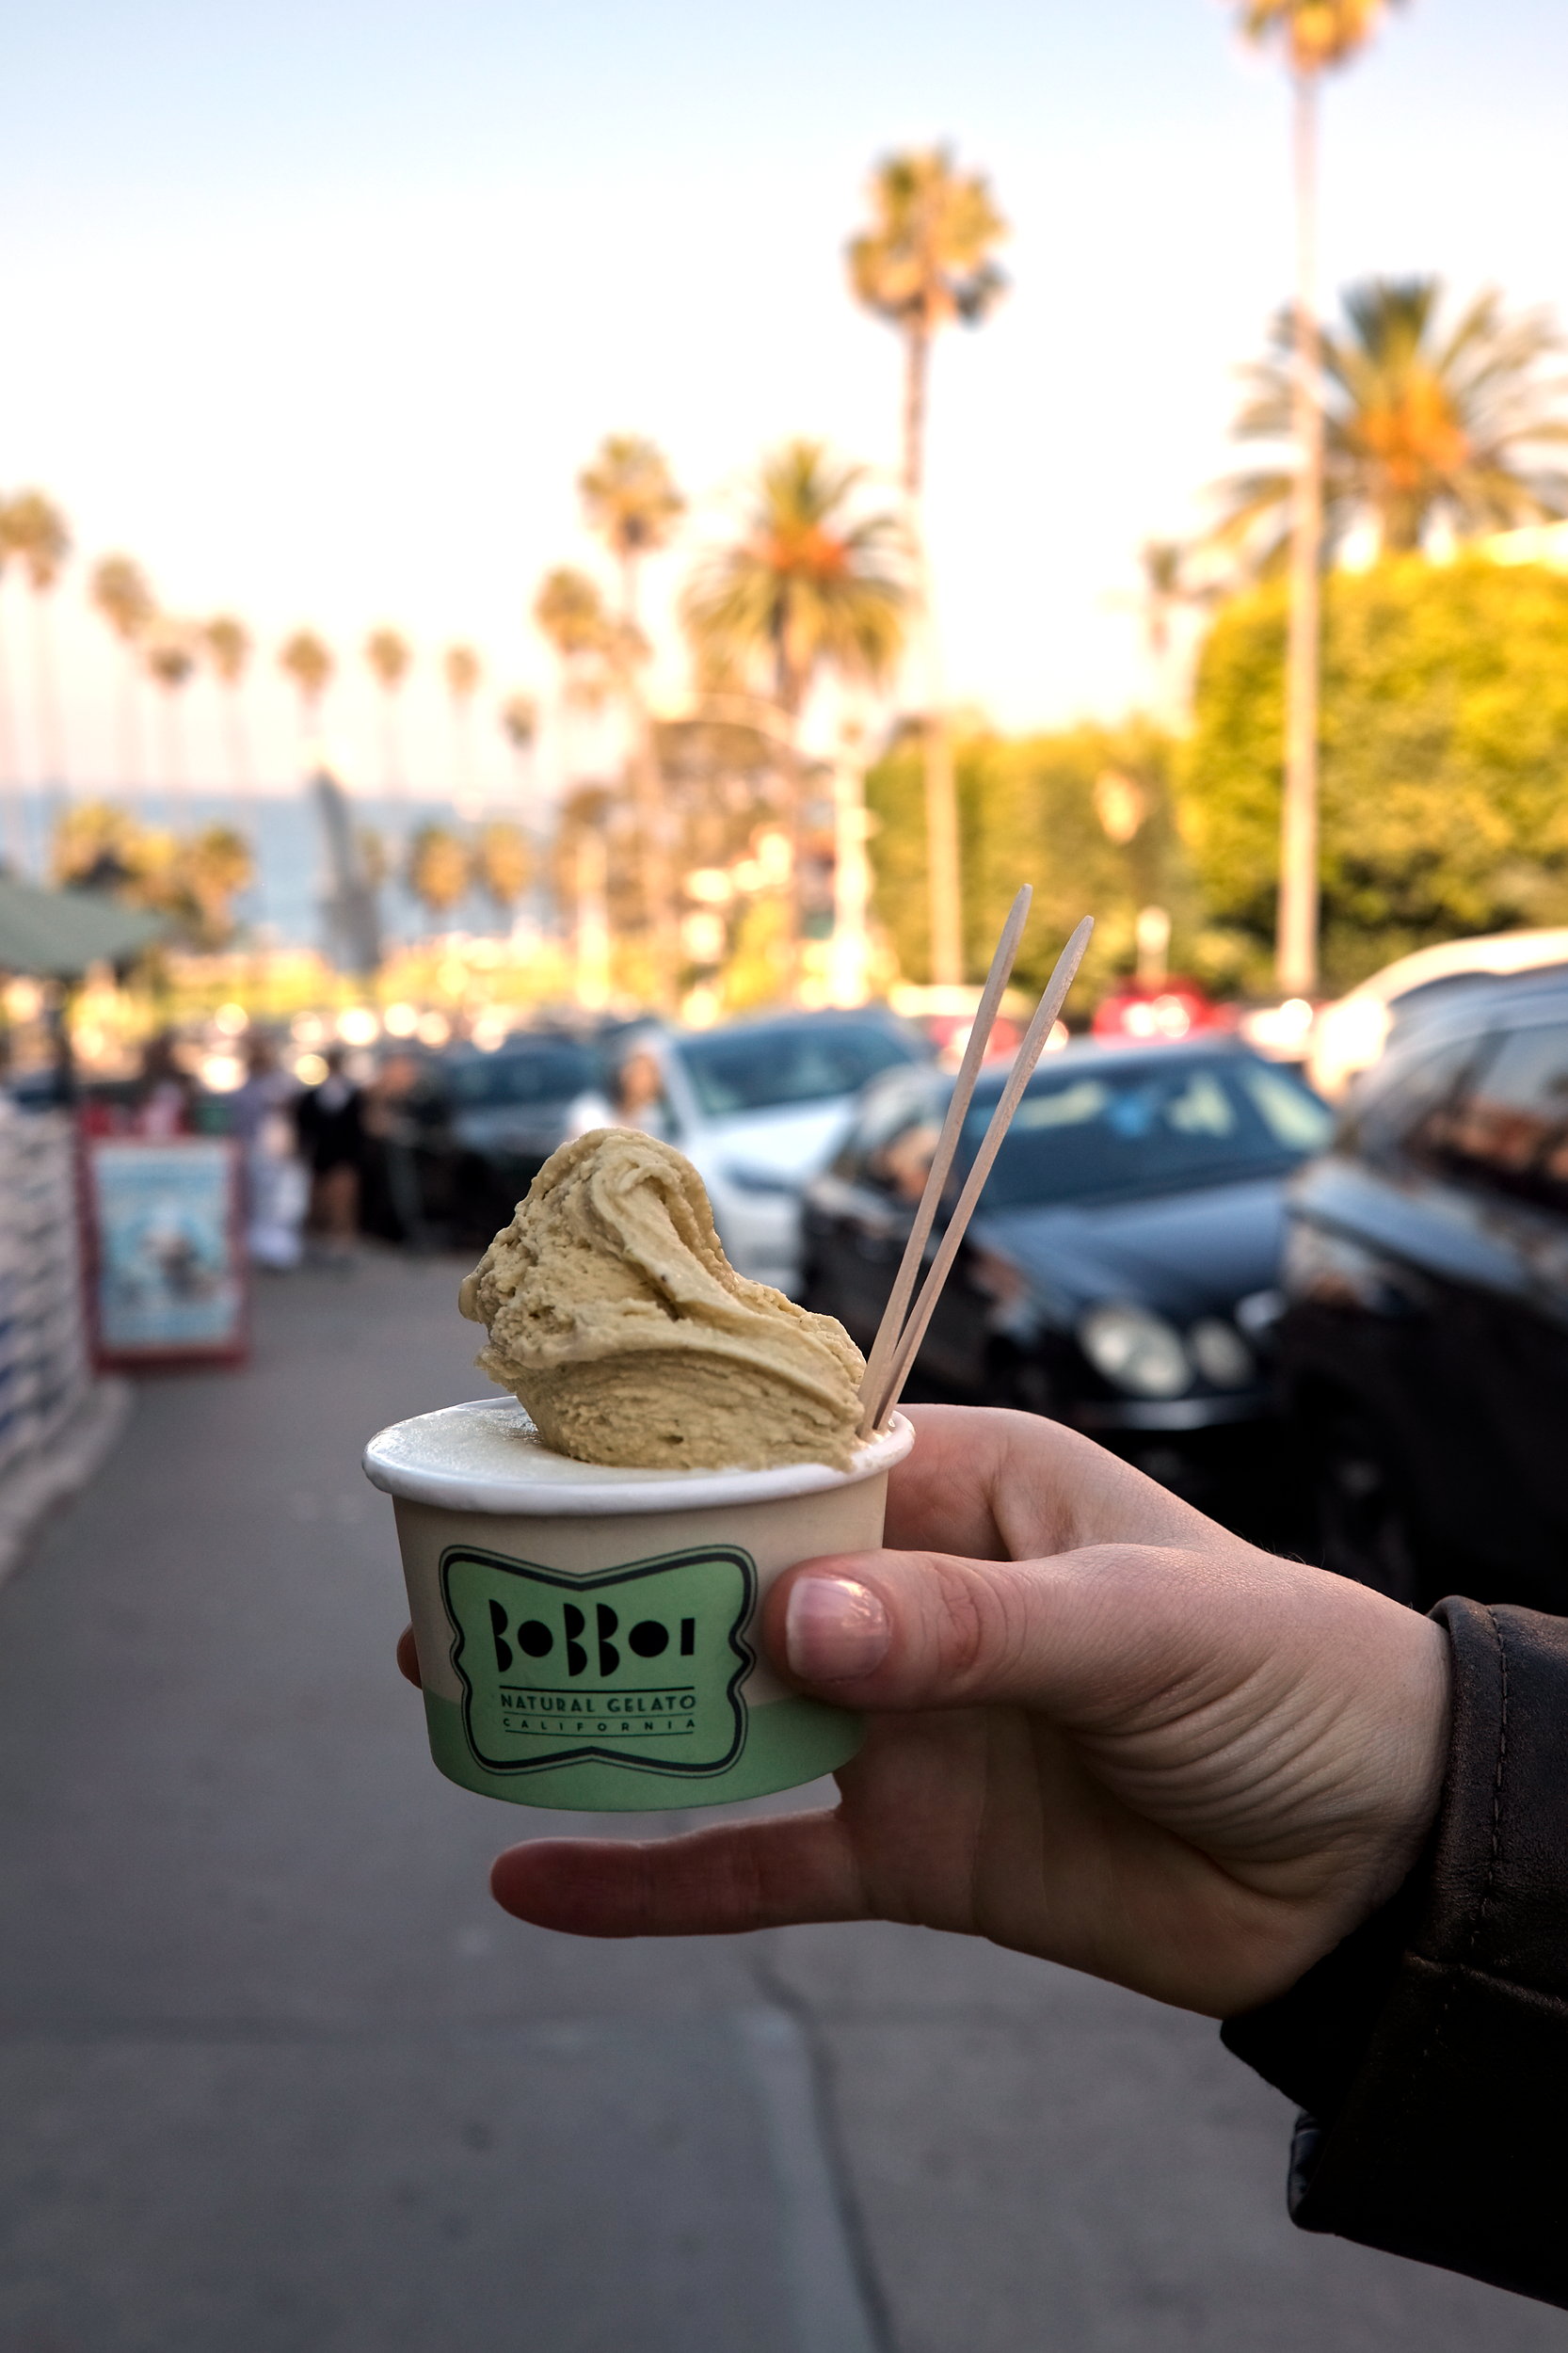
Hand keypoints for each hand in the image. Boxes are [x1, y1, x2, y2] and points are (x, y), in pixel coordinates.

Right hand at [401, 1406, 1451, 2016]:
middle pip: (724, 1577)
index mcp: (966, 1489)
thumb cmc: (1286, 1679)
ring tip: (457, 1694)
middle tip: (455, 1582)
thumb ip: (965, 1627)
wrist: (1371, 1866)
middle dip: (601, 1581)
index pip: (789, 1454)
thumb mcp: (1136, 1628)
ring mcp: (898, 1726)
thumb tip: (789, 1623)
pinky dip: (651, 1875)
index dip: (670, 1458)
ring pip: (719, 1713)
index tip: (543, 1463)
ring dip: (603, 1711)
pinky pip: (755, 1861)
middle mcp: (912, 1595)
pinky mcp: (902, 1851)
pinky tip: (536, 1878)